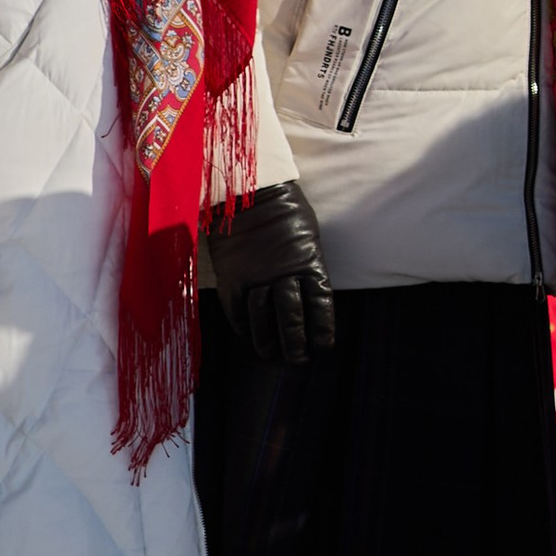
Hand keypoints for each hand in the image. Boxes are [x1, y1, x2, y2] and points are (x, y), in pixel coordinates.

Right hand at [205, 182, 336, 366]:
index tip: (324, 346)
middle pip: (291, 318)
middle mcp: (284, 274)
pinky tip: (249, 338)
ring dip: (268, 342)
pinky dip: (243, 327)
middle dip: (296, 344)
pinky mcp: (232, 277)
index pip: (320, 305)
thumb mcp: (309, 240)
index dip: (322, 328)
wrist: (251, 194)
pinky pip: (237, 309)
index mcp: (311, 263)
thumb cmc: (288, 215)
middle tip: (299, 360)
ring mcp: (256, 276)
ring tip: (271, 356)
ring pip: (263, 319)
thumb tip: (311, 297)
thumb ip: (310, 269)